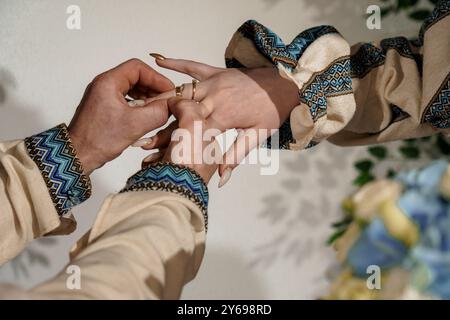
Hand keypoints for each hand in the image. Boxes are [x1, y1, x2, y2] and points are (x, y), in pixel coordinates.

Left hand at [68, 59, 173, 174]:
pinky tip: (145, 116)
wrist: (78, 155)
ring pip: (131, 88)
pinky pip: (125, 99)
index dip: (156, 78)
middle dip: (152, 88)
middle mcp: (103, 85)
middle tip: (165, 101)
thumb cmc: (98, 140)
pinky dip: (138, 104)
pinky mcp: (103, 107)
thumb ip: (157, 112)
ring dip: (146, 96)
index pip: (137, 68)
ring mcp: (102, 96)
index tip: (168, 90)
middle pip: (135, 76)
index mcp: (108, 82)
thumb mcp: (135, 125)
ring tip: (157, 109)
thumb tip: (169, 106)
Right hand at [139, 56, 298, 183]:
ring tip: (139, 108)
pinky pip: (193, 66)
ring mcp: (214, 82)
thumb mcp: (257, 136)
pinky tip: (159, 60)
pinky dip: (177, 63)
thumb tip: (222, 177)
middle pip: (180, 113)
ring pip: (181, 91)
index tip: (153, 155)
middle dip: (160, 127)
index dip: (171, 144)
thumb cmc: (272, 110)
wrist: (285, 84)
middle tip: (140, 139)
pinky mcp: (217, 71)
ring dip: (160, 100)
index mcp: (224, 115)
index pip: (191, 132)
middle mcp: (215, 97)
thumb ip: (235, 155)